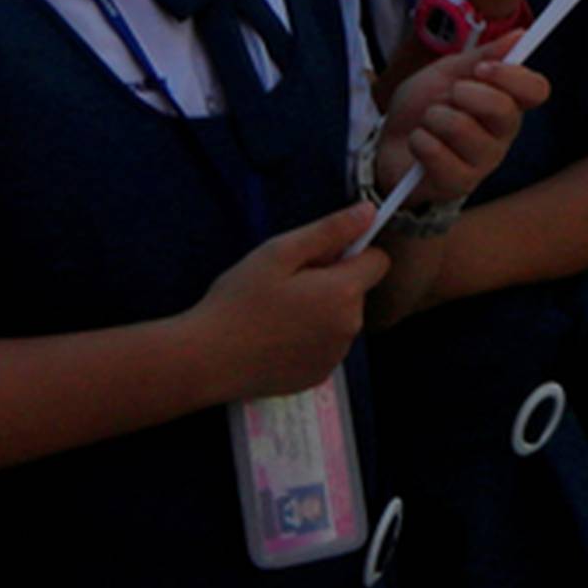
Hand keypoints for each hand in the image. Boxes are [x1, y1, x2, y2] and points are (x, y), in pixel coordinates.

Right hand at [196, 204, 388, 401]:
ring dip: (320, 311)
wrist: (209, 360)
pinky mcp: (320, 375)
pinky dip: (309, 338)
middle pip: (357, 290)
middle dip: (331, 281)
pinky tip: (275, 338)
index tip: (315, 257)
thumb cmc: (240, 300)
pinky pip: (326, 345)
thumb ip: (330, 231)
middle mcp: (350, 328)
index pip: (378, 261)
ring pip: (341, 318)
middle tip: (285, 284)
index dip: (350, 252)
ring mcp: (336, 356)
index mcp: (344, 293)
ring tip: (276, 312)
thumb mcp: (279, 252)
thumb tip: (368, 212)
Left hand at [377, 49, 548, 207]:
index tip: (482, 68)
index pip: (536, 90)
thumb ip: (482, 56)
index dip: (512, 76)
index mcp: (506, 103)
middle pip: (504, 110)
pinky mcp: (459, 184)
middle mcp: (502, 134)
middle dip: (466, 94)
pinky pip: (438, 154)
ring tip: (428, 122)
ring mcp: (482, 162)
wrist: (389, 141)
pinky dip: (419, 140)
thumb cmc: (424, 106)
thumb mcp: (448, 72)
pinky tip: (419, 144)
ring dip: (434, 117)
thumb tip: (520, 34)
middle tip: (448, 95)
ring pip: (464, 129)